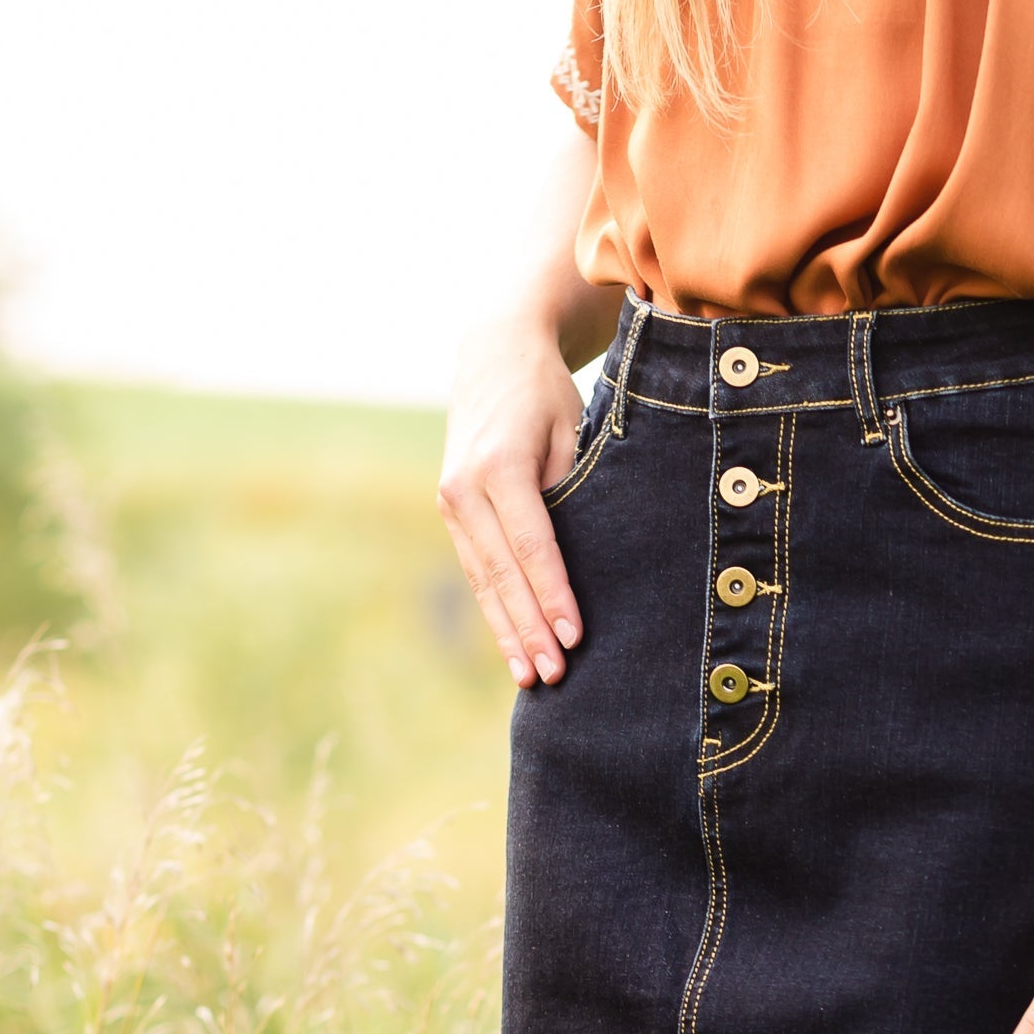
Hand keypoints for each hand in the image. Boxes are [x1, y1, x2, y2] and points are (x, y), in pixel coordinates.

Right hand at [437, 318, 586, 686]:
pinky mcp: (452, 512)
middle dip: (529, 629)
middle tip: (554, 675)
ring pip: (483, 580)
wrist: (493, 354)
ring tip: (531, 678)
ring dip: (508, 632)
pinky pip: (476, 571)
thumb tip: (582, 558)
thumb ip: (570, 489)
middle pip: (503, 573)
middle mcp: (464, 488)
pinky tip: (512, 647)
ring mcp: (451, 502)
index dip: (553, 595)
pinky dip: (495, 611)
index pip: (533, 545)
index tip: (574, 637)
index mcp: (499, 464)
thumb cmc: (546, 394)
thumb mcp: (570, 429)